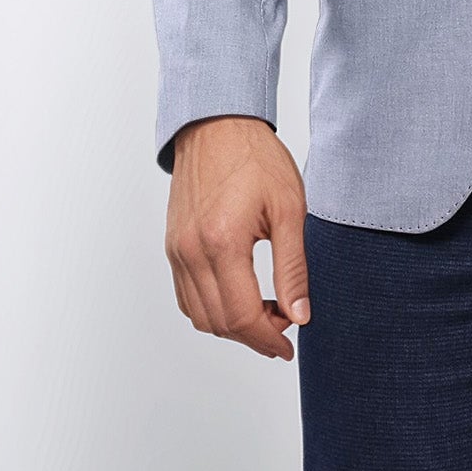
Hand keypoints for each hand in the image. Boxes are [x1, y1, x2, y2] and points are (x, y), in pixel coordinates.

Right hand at [164, 115, 310, 360]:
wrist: (218, 125)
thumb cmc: (256, 157)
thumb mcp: (290, 208)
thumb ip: (293, 267)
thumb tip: (300, 315)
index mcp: (223, 243)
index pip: (243, 316)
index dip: (269, 339)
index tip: (288, 345)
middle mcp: (191, 252)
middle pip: (219, 323)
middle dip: (254, 336)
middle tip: (284, 326)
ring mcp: (176, 250)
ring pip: (199, 315)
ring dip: (231, 325)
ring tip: (266, 312)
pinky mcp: (171, 246)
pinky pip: (186, 296)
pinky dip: (210, 309)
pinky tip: (238, 296)